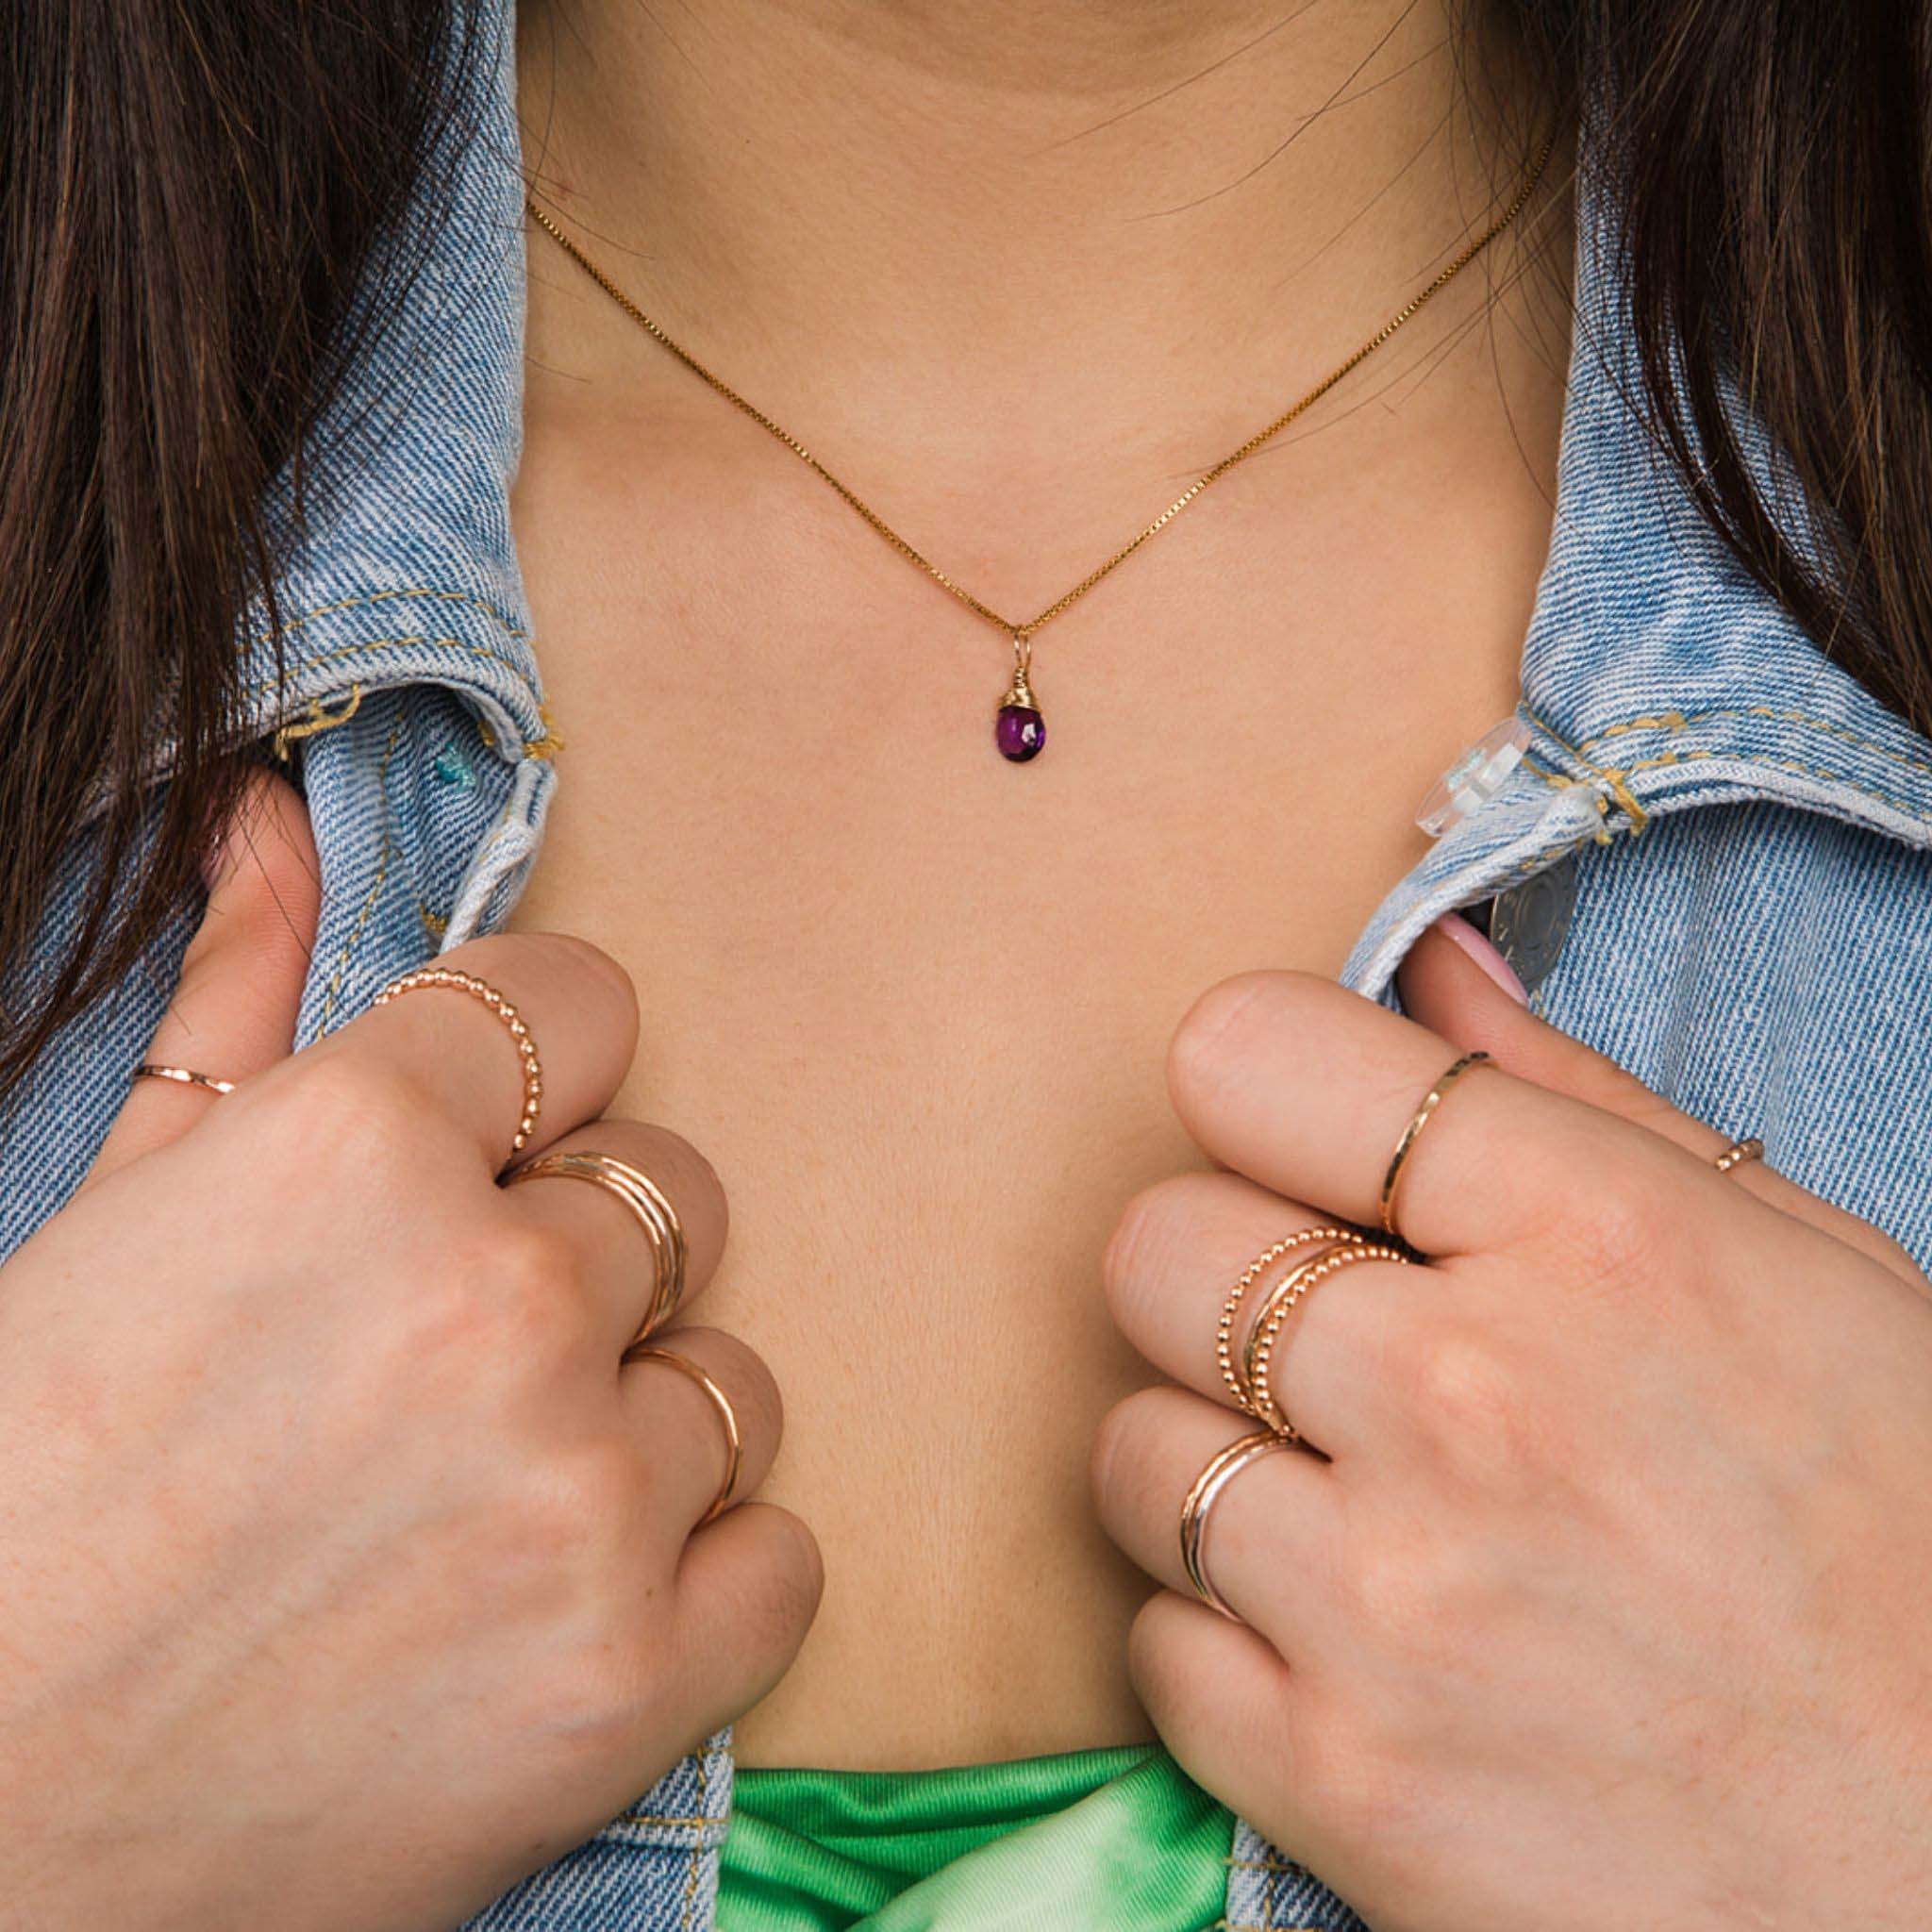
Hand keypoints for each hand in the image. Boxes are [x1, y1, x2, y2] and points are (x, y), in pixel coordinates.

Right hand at [0, 774, 819, 1931]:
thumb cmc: (22, 1500)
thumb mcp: (107, 1215)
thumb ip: (228, 995)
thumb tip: (271, 811)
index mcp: (359, 1149)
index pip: (585, 1003)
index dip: (538, 1070)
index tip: (496, 1132)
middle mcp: (499, 1302)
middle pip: (673, 1190)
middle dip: (579, 1258)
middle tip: (444, 1361)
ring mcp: (586, 1495)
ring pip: (729, 1377)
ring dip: (632, 1424)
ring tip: (477, 1499)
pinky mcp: (638, 1676)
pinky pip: (782, 1551)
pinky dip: (699, 1574)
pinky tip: (562, 1600)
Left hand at [1093, 920, 1931, 1930]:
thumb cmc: (1904, 1553)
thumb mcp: (1806, 1275)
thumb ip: (1584, 1098)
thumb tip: (1423, 959)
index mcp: (1597, 1237)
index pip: (1251, 1055)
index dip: (1262, 1094)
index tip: (1305, 1149)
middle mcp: (1472, 1400)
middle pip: (1156, 1246)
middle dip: (1222, 1277)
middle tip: (1325, 1341)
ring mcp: (1391, 1600)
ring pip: (1130, 1446)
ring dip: (1213, 1461)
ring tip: (1346, 1502)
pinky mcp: (1340, 1778)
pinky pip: (1151, 1640)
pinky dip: (1221, 1636)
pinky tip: (1345, 1637)